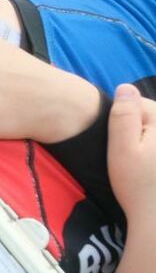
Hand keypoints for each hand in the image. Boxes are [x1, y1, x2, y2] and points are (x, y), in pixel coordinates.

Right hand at [106, 83, 155, 217]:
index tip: (120, 144)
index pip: (139, 103)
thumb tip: (125, 87)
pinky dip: (152, 157)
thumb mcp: (121, 148)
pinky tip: (151, 172)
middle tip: (132, 158)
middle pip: (152, 118)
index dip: (123, 119)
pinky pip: (153, 150)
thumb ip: (123, 115)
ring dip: (148, 143)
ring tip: (144, 167)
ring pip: (154, 134)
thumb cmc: (137, 185)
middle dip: (139, 130)